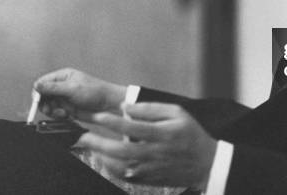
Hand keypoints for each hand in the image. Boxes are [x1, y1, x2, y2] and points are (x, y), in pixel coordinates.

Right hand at [33, 68, 125, 118]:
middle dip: (44, 104)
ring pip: (48, 105)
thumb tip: (36, 85)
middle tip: (50, 110)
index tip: (38, 101)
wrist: (108, 104)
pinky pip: (55, 113)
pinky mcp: (67, 108)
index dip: (38, 92)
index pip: (42, 82)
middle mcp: (61, 86)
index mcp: (63, 76)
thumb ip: (53, 88)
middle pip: (43, 96)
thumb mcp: (72, 88)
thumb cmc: (94, 92)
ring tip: (62, 113)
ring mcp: (64, 98)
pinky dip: (58, 115)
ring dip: (52, 111)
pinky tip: (66, 115)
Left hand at [77, 102, 216, 189]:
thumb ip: (151, 109)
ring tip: (88, 144)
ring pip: (119, 165)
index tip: (98, 116)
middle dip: (98, 142)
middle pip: (121, 150)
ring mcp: (150, 169)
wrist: (205, 164)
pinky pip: (123, 175)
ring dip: (101, 155)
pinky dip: (110, 167)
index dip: (113, 122)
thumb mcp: (177, 113)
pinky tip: (102, 156)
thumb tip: (126, 107)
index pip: (133, 128)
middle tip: (81, 135)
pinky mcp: (147, 179)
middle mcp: (155, 153)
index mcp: (163, 134)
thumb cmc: (190, 134)